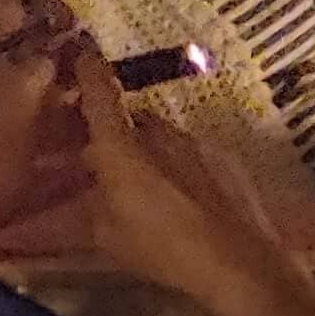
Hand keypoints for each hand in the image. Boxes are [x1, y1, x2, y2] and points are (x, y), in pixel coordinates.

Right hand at [73, 53, 283, 302]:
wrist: (238, 262)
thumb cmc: (163, 249)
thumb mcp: (107, 236)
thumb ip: (87, 208)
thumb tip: (76, 199)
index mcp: (122, 146)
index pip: (100, 93)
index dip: (88, 71)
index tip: (81, 53)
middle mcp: (159, 134)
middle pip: (130, 118)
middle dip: (114, 130)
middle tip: (100, 154)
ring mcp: (196, 143)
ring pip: (161, 136)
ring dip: (147, 149)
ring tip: (140, 181)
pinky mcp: (224, 160)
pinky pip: (189, 153)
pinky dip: (177, 165)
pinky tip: (178, 195)